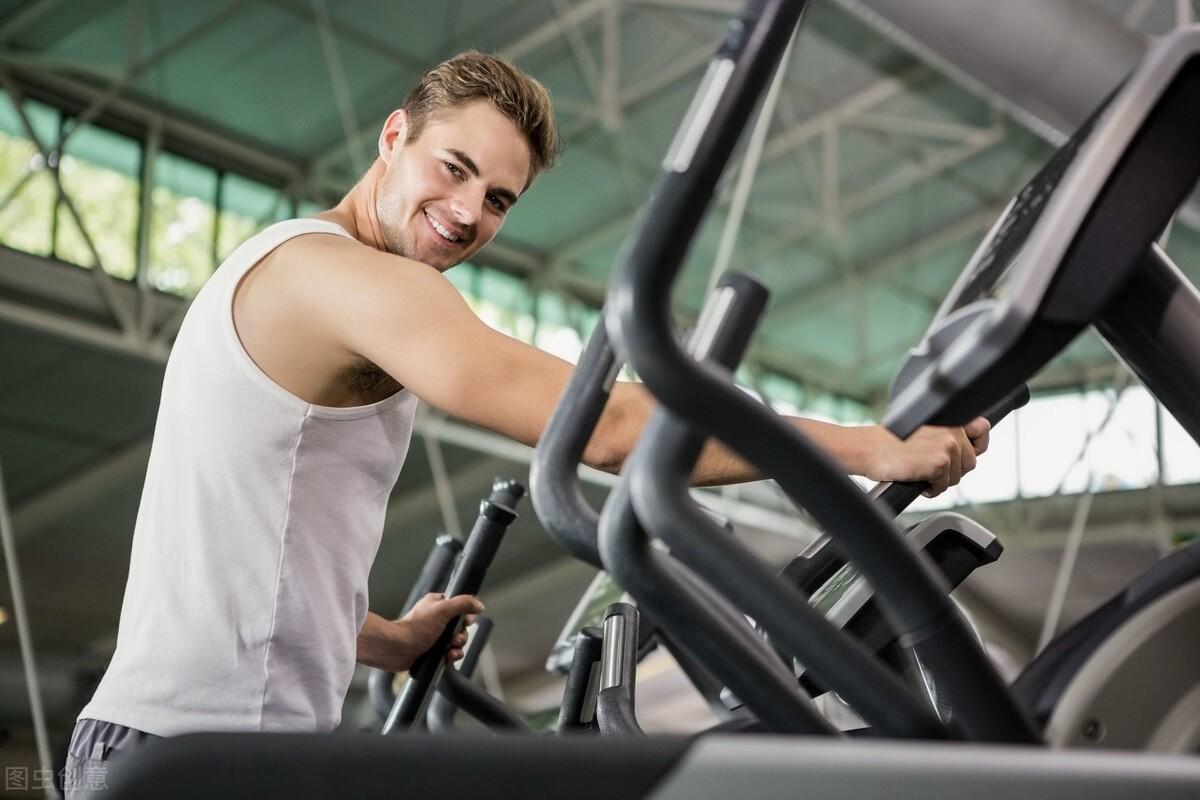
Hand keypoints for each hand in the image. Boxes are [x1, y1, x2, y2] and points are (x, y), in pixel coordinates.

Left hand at [400, 593, 483, 664]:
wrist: (398, 649)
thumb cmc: (415, 628)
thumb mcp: (443, 609)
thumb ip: (463, 604)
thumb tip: (478, 604)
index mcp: (437, 604)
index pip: (460, 606)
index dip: (466, 616)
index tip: (465, 622)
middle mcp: (436, 619)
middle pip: (461, 627)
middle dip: (461, 635)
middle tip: (454, 638)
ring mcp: (434, 636)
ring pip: (457, 641)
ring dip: (458, 646)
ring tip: (450, 649)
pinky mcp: (432, 650)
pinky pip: (450, 653)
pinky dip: (452, 656)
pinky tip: (448, 657)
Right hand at [866, 417, 990, 496]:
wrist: (869, 448)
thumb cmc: (889, 441)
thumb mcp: (923, 430)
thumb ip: (945, 435)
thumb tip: (965, 452)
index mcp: (948, 418)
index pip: (982, 429)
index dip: (977, 445)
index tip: (966, 453)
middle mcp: (952, 430)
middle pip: (971, 461)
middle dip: (954, 469)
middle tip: (932, 469)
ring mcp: (947, 446)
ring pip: (958, 476)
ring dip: (941, 480)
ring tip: (921, 473)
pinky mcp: (939, 464)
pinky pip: (944, 487)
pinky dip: (931, 489)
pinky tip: (917, 479)